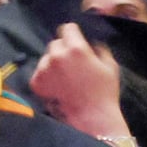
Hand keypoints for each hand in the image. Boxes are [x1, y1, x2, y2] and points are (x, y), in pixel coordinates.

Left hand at [28, 24, 134, 146]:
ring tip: (64, 76)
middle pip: (56, 43)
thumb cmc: (104, 92)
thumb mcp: (110, 65)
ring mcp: (44, 69)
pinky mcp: (36, 82)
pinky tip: (57, 85)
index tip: (76, 41)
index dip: (73, 34)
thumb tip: (90, 42)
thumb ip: (99, 48)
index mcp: (76, 48)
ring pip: (46, 57)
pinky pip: (40, 71)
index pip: (67, 28)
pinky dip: (46, 76)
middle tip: (72, 62)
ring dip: (54, 62)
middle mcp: (57, 55)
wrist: (90, 118)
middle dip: (64, 49)